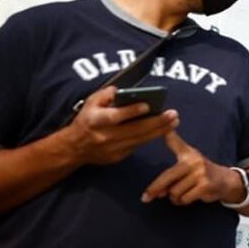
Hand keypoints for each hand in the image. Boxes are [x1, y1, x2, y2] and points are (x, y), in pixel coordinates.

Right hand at [62, 86, 178, 165]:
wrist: (75, 148)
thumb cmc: (86, 120)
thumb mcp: (90, 103)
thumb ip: (104, 94)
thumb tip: (119, 90)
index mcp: (97, 120)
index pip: (116, 116)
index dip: (132, 111)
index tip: (148, 106)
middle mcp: (106, 136)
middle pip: (135, 130)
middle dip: (156, 122)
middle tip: (173, 114)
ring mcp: (113, 148)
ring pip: (140, 139)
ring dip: (159, 131)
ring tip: (174, 122)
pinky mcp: (118, 157)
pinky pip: (137, 146)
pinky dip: (150, 138)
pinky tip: (163, 130)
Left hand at [141, 132, 239, 204]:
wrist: (225, 180)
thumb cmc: (200, 172)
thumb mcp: (188, 163)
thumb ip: (170, 173)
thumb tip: (157, 192)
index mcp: (188, 153)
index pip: (176, 143)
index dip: (170, 134)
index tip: (164, 128)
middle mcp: (194, 161)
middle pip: (167, 177)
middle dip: (155, 189)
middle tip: (146, 198)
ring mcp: (200, 173)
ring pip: (174, 192)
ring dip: (174, 198)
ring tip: (181, 194)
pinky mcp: (205, 185)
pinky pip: (184, 198)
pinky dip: (183, 201)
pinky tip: (189, 197)